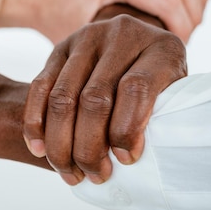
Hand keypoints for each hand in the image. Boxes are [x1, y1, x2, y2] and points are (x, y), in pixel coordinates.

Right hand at [23, 5, 186, 184]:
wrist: (139, 45)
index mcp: (162, 49)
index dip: (127, 130)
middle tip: (95, 175)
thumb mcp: (174, 95)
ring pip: (63, 96)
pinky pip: (40, 86)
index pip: (137, 88)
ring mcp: (88, 37)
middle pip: (95, 97)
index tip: (126, 159)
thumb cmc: (161, 84)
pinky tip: (40, 149)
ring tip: (70, 171)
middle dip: (89, 146)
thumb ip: (158, 117)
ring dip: (61, 142)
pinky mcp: (61, 47)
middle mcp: (123, 34)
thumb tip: (125, 158)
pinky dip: (36, 122)